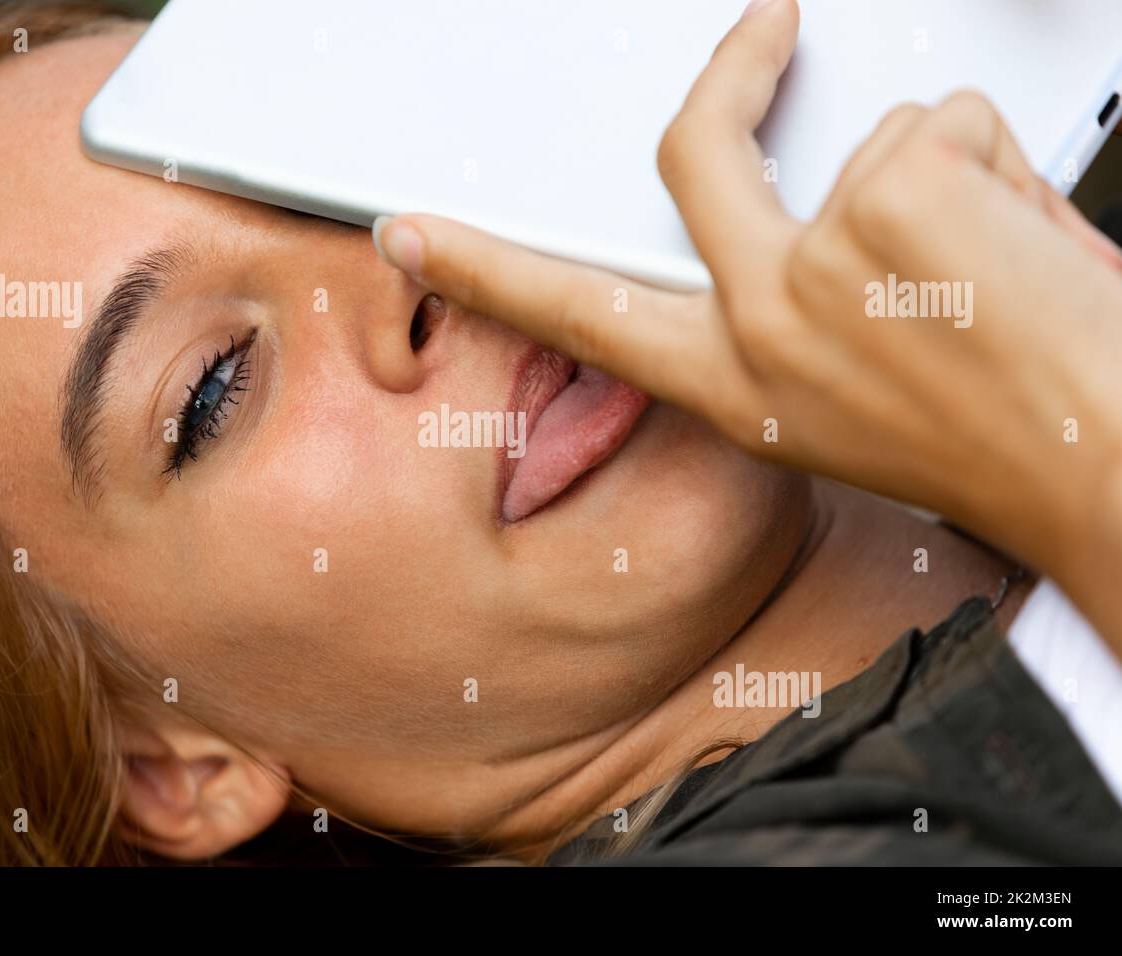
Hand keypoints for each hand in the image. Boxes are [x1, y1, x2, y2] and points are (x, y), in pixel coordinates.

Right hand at [372, 0, 1121, 649]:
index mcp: (739, 385)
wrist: (1103, 466)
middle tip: (765, 35)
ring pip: (875, 138)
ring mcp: (817, 257)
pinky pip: (948, 123)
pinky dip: (1004, 170)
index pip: (577, 316)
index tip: (417, 237)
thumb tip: (819, 204)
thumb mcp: (862, 397)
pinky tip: (1024, 249)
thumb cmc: (1007, 442)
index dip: (485, 270)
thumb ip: (807, 310)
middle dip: (732, 75)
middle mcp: (759, 325)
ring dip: (951, 179)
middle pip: (693, 151)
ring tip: (1001, 265)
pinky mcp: (891, 195)